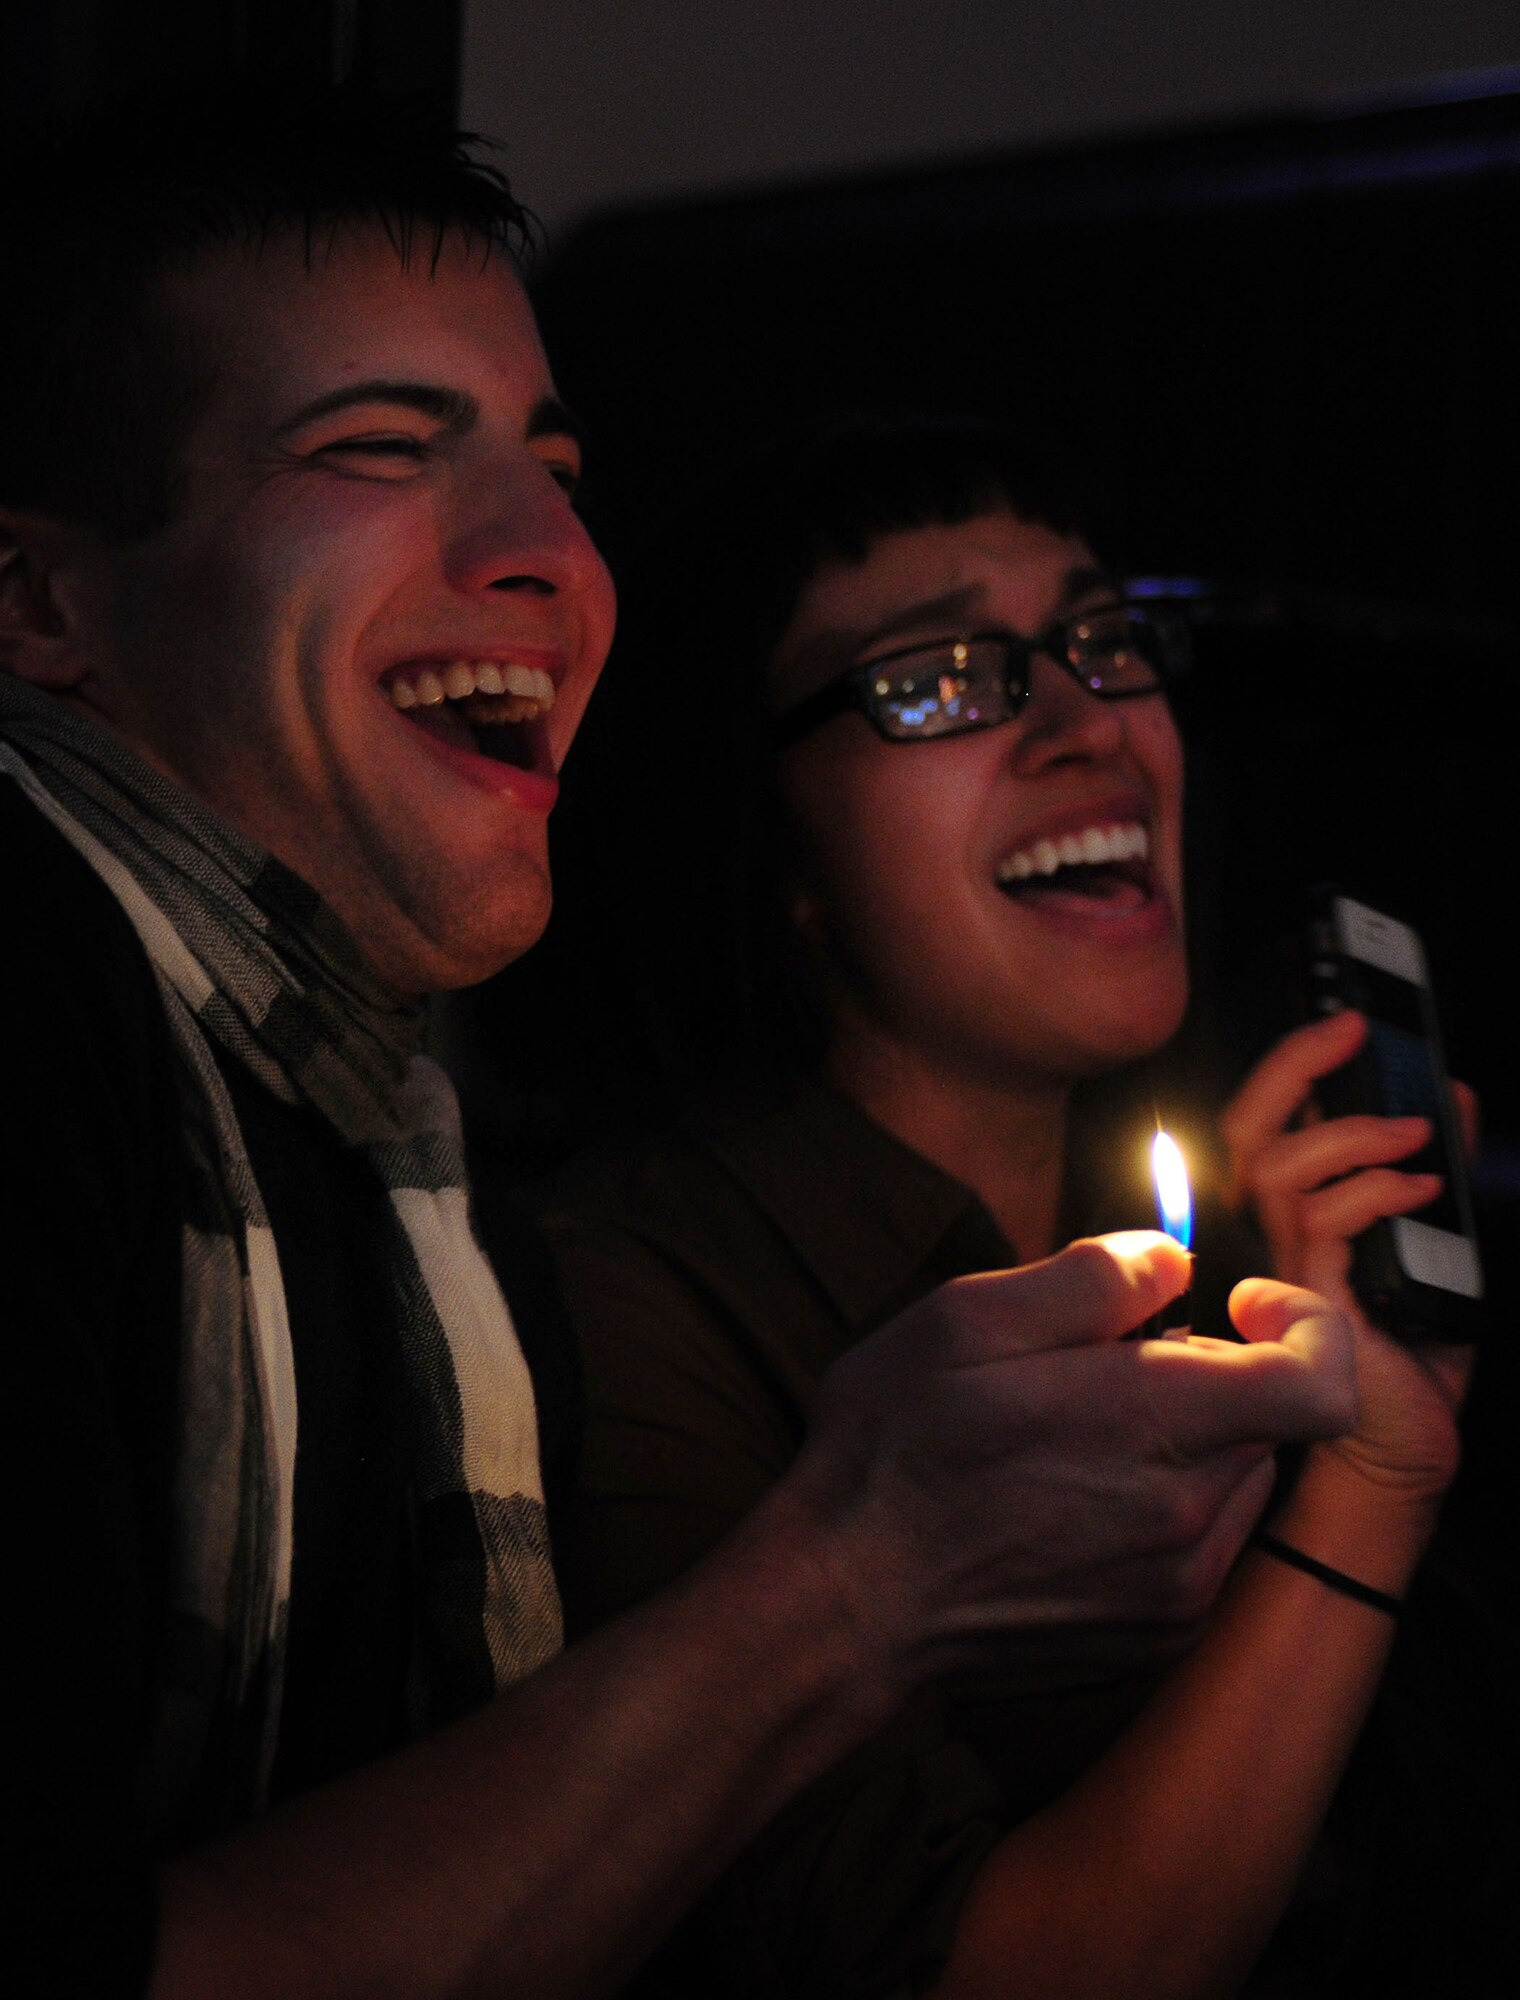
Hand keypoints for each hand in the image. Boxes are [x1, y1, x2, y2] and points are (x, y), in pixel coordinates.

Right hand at [791, 1232, 1355, 1685]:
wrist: (850, 1598)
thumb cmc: (896, 1445)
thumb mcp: (967, 1318)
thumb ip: (1089, 1276)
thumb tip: (1171, 1259)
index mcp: (1151, 1424)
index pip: (1322, 1380)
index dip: (1308, 1322)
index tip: (1243, 1301)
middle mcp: (1188, 1515)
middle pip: (1269, 1417)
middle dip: (1211, 1369)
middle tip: (1101, 1362)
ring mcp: (1180, 1585)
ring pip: (1238, 1478)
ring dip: (1190, 1438)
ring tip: (1079, 1431)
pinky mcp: (1160, 1630)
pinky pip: (1207, 1542)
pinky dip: (1169, 1501)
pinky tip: (1078, 1494)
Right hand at [1219, 1010, 1471, 1502]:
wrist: (1405, 1450)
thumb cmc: (1411, 1357)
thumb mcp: (1441, 1243)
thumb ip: (1439, 1174)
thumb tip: (1457, 1100)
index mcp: (1293, 1217)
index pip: (1266, 1124)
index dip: (1294, 1065)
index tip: (1346, 1020)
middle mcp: (1271, 1237)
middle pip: (1249, 1130)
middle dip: (1295, 1064)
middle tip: (1353, 1029)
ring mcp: (1281, 1268)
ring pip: (1279, 1168)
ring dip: (1353, 1134)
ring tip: (1416, 1135)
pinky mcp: (1305, 1303)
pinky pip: (1322, 1224)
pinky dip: (1377, 1191)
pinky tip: (1424, 1190)